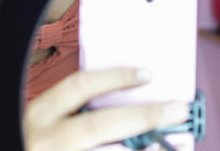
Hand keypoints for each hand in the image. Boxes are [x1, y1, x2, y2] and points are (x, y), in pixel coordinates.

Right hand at [22, 67, 189, 150]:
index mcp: (40, 115)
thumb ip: (79, 111)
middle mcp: (45, 141)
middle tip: (179, 110)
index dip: (114, 78)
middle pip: (98, 125)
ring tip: (175, 146)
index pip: (79, 87)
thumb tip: (133, 103)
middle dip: (142, 117)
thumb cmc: (44, 143)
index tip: (148, 75)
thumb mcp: (49, 122)